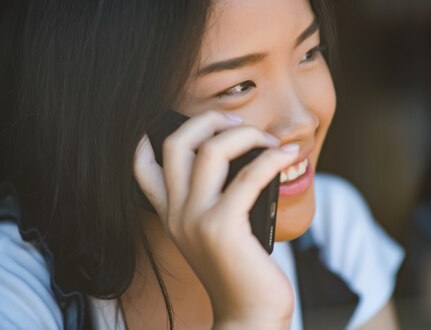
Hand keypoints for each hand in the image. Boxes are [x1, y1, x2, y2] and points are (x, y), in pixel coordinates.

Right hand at [133, 110, 298, 328]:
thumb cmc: (240, 269)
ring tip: (269, 141)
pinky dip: (272, 158)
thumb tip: (244, 155)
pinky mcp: (222, 227)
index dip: (150, 137)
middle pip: (177, 143)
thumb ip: (214, 199)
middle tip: (239, 122)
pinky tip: (288, 156)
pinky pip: (248, 175)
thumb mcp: (215, 233)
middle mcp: (175, 214)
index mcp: (170, 214)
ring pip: (212, 150)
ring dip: (246, 134)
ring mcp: (195, 220)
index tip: (179, 120)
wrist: (249, 315)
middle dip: (209, 120)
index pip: (143, 167)